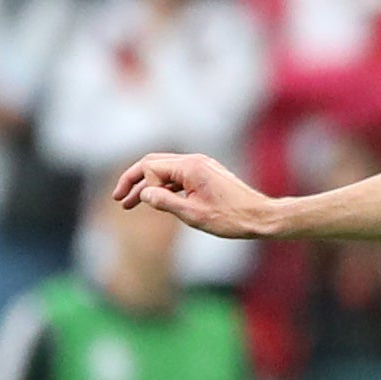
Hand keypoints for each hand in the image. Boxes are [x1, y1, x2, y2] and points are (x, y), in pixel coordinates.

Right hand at [114, 153, 277, 237]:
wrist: (262, 217)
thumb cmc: (231, 218)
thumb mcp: (193, 214)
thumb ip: (164, 202)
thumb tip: (143, 193)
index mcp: (190, 166)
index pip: (150, 167)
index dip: (140, 185)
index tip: (142, 205)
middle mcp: (195, 161)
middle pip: (153, 163)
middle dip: (134, 180)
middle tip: (118, 199)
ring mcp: (202, 166)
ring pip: (165, 170)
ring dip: (148, 186)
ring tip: (130, 204)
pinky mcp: (207, 175)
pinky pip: (178, 176)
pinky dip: (164, 187)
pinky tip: (156, 201)